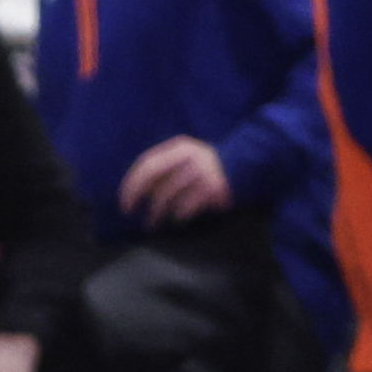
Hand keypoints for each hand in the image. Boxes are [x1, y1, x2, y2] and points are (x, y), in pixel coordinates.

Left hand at [115, 134, 233, 226]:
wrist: (247, 164)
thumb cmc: (209, 167)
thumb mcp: (187, 160)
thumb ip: (165, 171)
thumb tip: (137, 192)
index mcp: (179, 147)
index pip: (147, 162)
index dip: (131, 182)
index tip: (124, 200)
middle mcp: (188, 156)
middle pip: (152, 173)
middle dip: (135, 193)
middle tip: (128, 211)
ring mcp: (201, 171)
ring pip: (167, 194)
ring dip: (155, 212)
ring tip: (150, 224)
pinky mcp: (213, 188)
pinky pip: (186, 206)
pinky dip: (178, 215)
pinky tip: (177, 220)